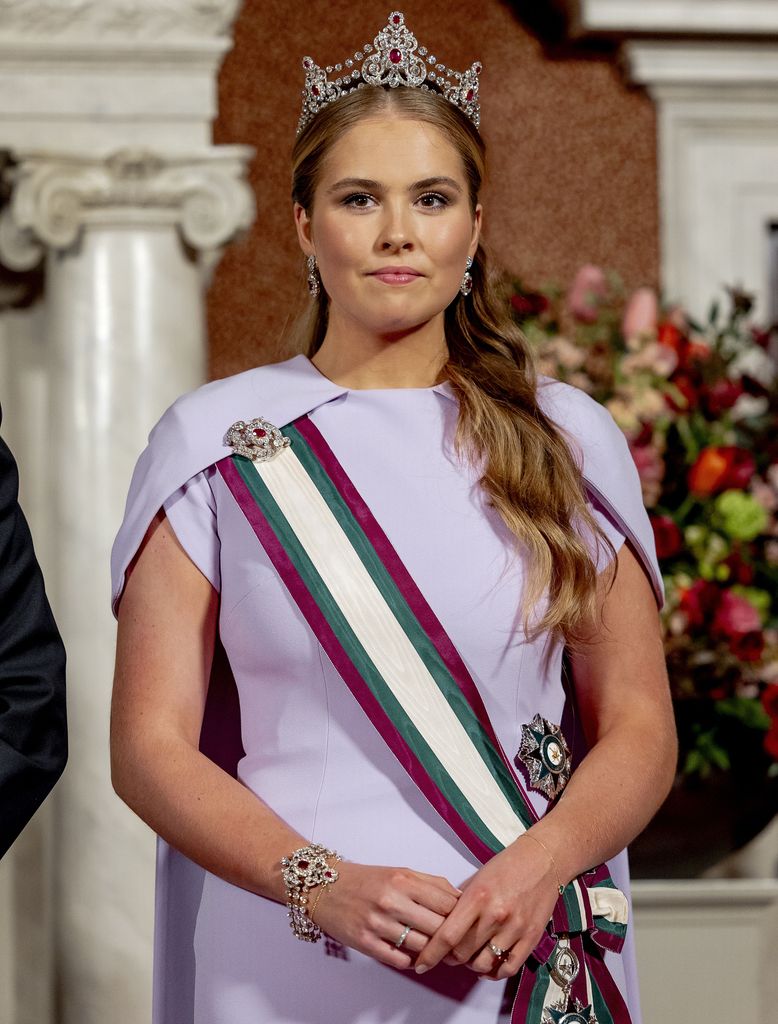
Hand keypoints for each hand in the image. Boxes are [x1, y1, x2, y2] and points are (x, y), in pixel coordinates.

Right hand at [311, 862, 461, 969]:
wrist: (324, 885)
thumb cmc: (367, 880)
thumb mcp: (400, 872)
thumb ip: (431, 883)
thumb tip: (461, 898)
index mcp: (404, 879)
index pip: (447, 903)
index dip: (461, 916)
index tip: (465, 924)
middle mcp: (391, 899)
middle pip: (437, 927)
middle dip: (450, 938)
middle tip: (455, 944)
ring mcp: (377, 922)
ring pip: (421, 946)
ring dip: (431, 952)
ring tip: (434, 951)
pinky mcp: (364, 941)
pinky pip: (398, 959)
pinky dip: (409, 961)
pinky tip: (410, 955)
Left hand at [412, 834, 560, 980]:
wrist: (543, 860)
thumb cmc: (507, 866)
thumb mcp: (477, 877)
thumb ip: (459, 901)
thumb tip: (441, 924)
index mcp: (478, 897)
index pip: (448, 935)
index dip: (431, 954)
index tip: (420, 964)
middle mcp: (495, 915)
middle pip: (463, 953)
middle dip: (450, 958)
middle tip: (448, 954)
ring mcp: (515, 928)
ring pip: (483, 963)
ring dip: (471, 965)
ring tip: (469, 957)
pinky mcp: (531, 938)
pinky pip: (509, 968)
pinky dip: (494, 973)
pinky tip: (488, 967)